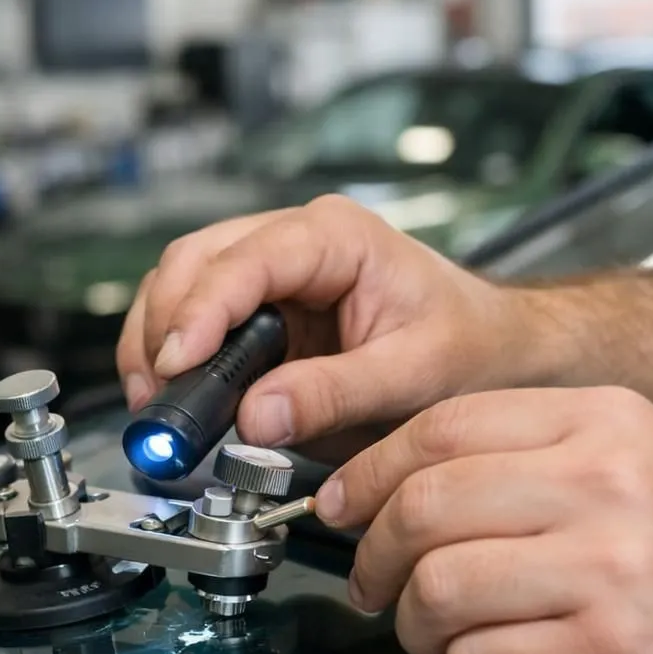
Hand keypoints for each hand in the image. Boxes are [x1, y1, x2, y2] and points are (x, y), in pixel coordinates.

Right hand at [115, 196, 531, 456]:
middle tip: (156, 396)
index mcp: (338, 237)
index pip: (245, 260)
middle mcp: (297, 240)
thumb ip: (334, 394)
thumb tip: (256, 416)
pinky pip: (196, 313)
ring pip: (182, 282)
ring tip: (156, 403)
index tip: (177, 363)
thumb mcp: (413, 374)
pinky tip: (173, 392)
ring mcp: (273, 270)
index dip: (201, 311)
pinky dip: (174, 352)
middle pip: (195, 262)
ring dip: (157, 340)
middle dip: (164, 328)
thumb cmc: (470, 344)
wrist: (496, 348)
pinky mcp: (262, 306)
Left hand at [326, 386, 652, 653]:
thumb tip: (396, 474)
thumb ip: (524, 449)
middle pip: (425, 507)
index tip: (340, 504)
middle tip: (372, 581)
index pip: (440, 429)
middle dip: (372, 554)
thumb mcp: (631, 453)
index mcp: (597, 422)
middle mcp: (601, 485)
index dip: (369, 471)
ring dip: (415, 622)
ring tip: (435, 630)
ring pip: (440, 588)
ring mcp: (609, 571)